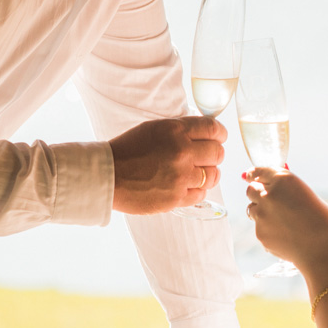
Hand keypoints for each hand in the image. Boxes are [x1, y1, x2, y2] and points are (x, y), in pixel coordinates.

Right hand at [109, 116, 225, 213]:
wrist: (107, 175)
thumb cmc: (128, 149)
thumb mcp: (154, 128)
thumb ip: (180, 130)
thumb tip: (205, 133)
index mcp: (175, 131)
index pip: (213, 129)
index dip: (219, 133)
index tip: (219, 137)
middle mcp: (182, 153)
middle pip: (218, 153)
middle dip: (214, 154)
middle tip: (205, 156)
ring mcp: (180, 177)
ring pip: (213, 175)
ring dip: (208, 173)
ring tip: (197, 173)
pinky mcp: (176, 198)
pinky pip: (201, 194)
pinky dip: (196, 190)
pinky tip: (186, 186)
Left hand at [244, 168, 327, 275]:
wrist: (323, 247)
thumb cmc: (320, 219)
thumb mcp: (304, 194)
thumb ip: (284, 189)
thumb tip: (266, 184)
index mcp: (283, 180)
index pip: (259, 171)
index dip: (255, 174)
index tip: (250, 176)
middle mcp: (268, 194)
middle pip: (251, 189)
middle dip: (257, 193)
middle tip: (267, 200)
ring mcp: (262, 215)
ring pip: (253, 209)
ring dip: (262, 212)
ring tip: (283, 221)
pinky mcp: (260, 233)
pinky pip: (260, 228)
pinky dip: (269, 230)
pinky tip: (286, 235)